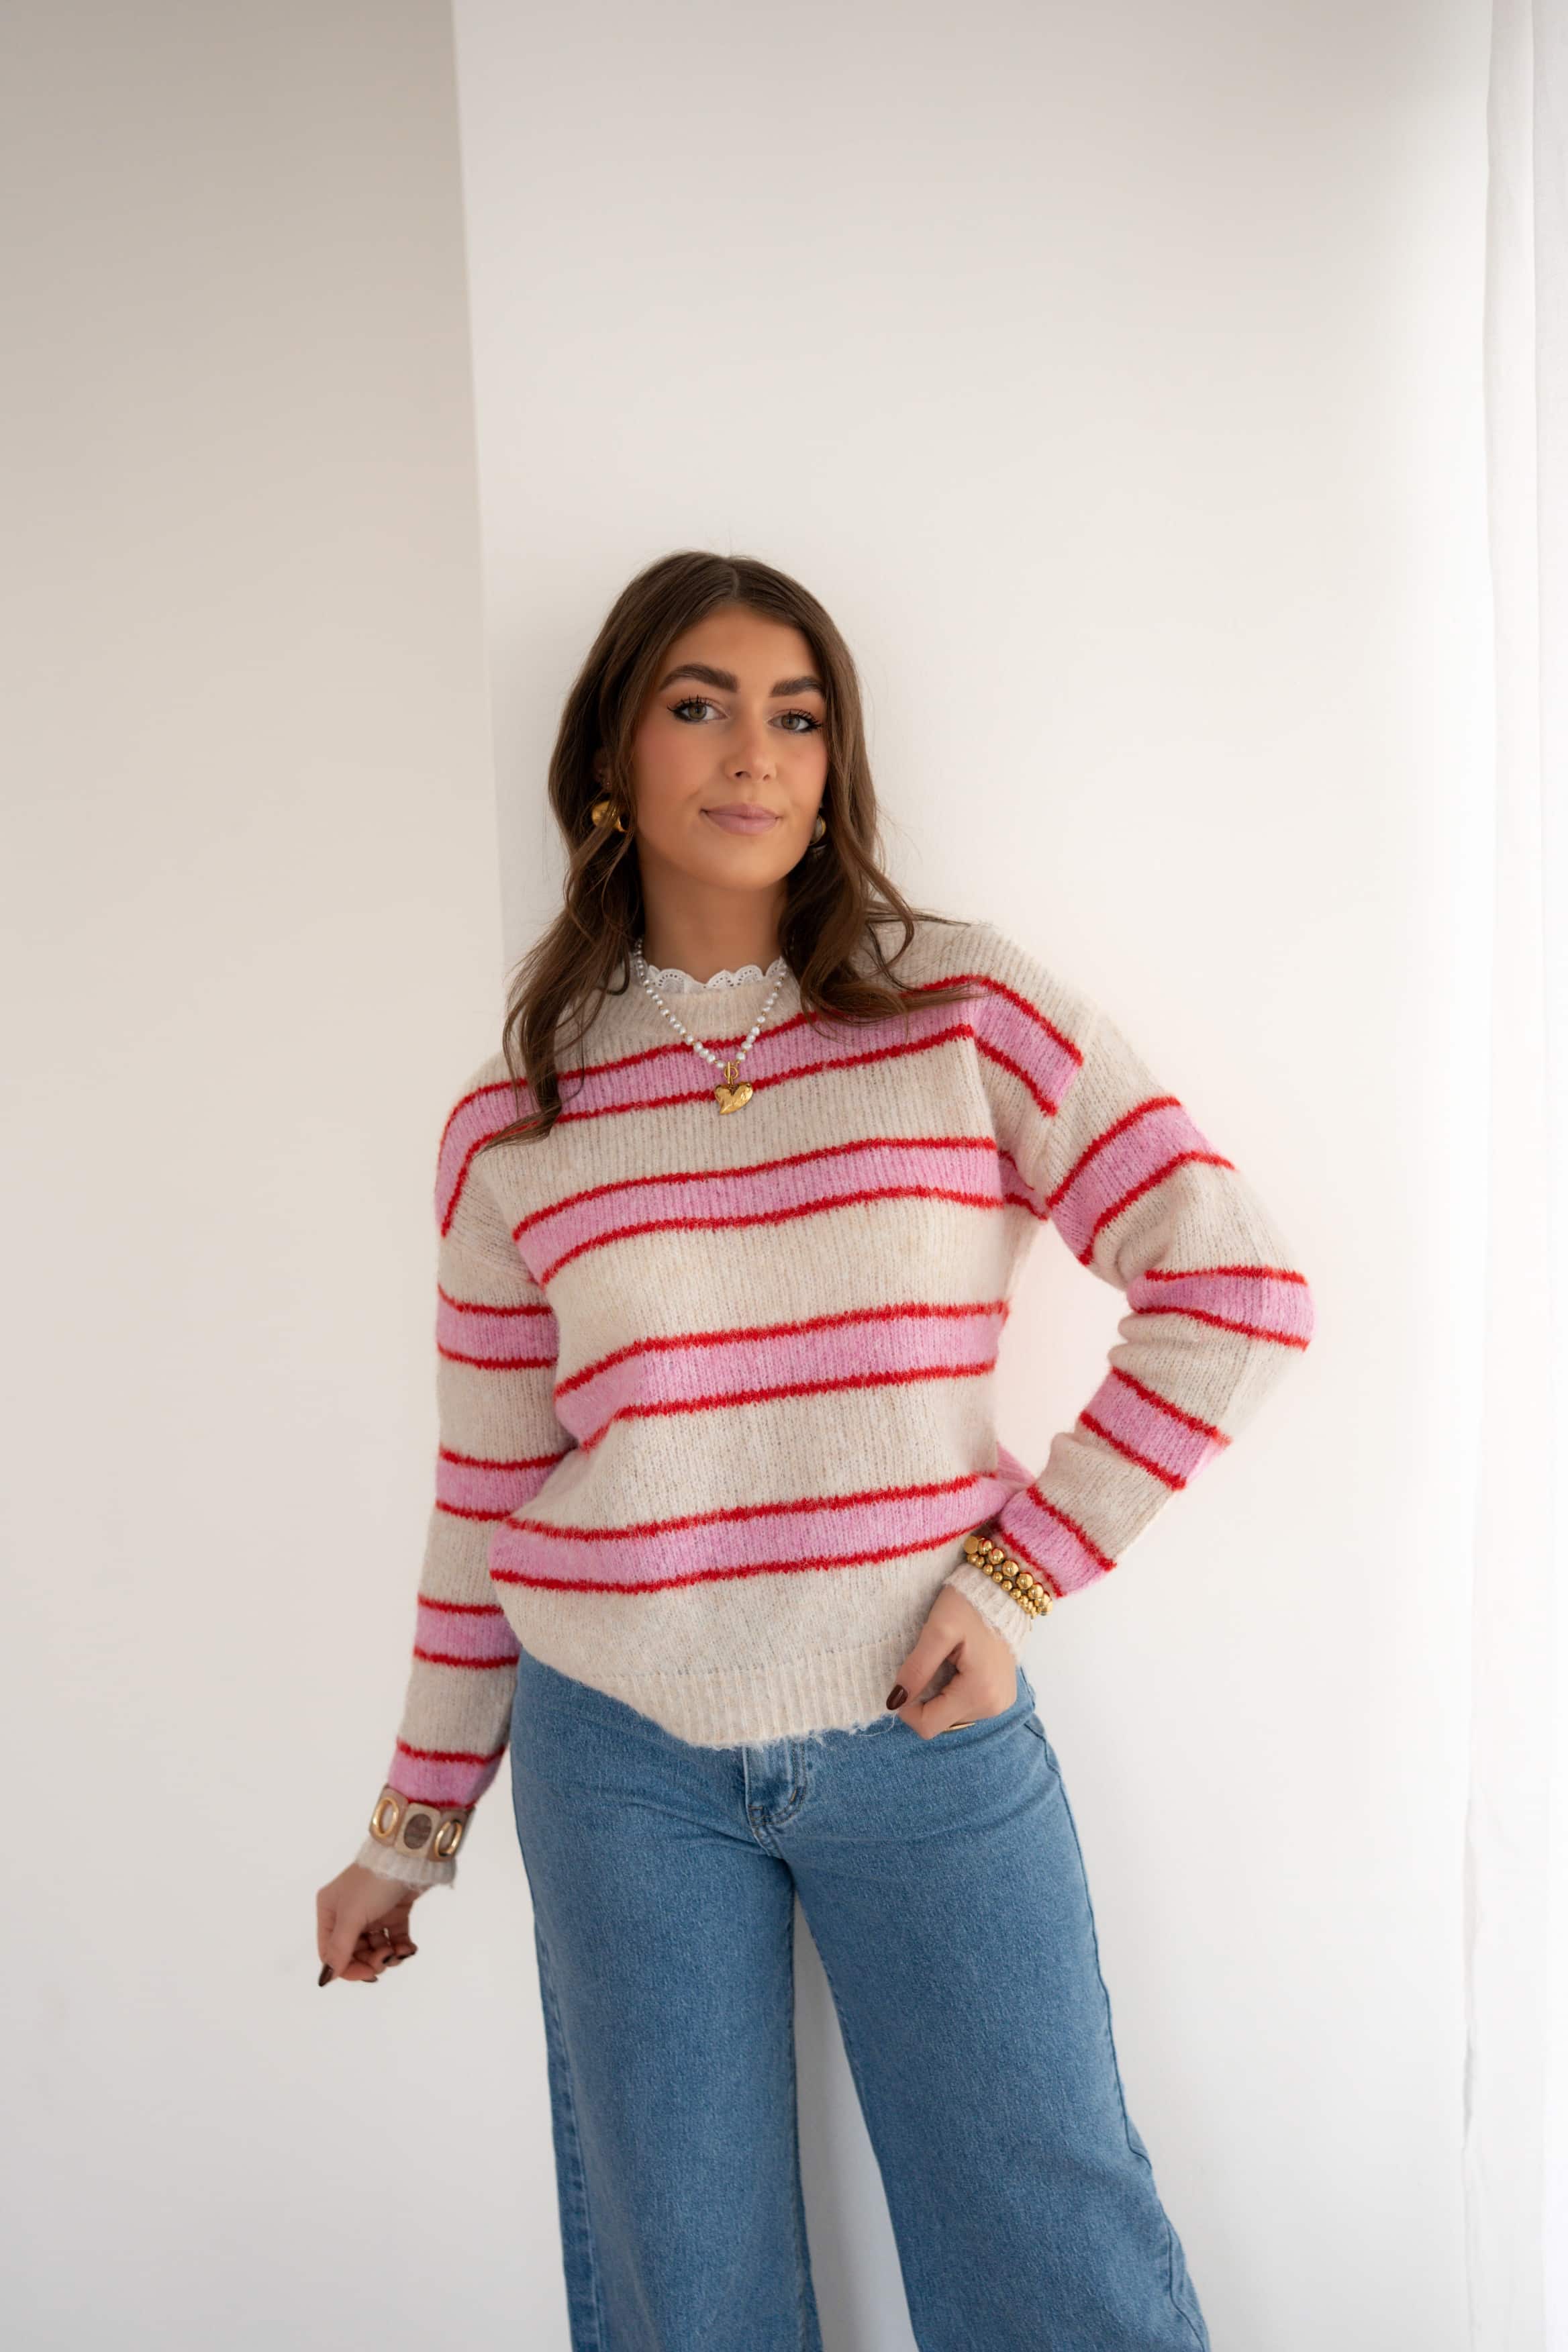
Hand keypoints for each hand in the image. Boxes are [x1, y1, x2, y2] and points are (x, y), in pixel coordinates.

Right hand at [316, 1862, 422, 1984]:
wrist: (410, 1857)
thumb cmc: (373, 1883)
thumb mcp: (352, 1915)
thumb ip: (340, 1948)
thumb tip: (326, 1977)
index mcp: (330, 1911)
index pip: (331, 1952)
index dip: (348, 1968)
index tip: (368, 1974)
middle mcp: (348, 1913)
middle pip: (355, 1952)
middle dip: (371, 1960)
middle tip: (387, 1958)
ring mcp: (372, 1913)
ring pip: (375, 1948)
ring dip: (388, 1955)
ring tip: (400, 1952)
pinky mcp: (394, 1912)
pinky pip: (394, 1939)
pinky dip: (401, 1947)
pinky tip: (409, 1948)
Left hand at [884, 1584, 1017, 1738]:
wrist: (1003, 1591)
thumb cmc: (969, 1606)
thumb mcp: (937, 1631)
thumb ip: (917, 1668)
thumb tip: (895, 1701)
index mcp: (978, 1694)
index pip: (928, 1725)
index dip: (908, 1708)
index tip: (908, 1677)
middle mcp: (993, 1707)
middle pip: (940, 1721)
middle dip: (926, 1697)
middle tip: (933, 1662)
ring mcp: (1000, 1703)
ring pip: (951, 1715)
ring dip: (940, 1694)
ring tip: (949, 1661)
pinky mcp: (1002, 1697)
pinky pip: (966, 1706)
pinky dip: (954, 1692)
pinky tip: (959, 1666)